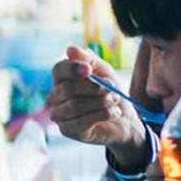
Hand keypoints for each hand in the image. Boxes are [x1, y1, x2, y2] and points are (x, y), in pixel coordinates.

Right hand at [48, 46, 148, 170]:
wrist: (124, 119)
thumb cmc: (110, 92)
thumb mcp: (104, 71)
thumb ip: (89, 59)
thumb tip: (70, 49)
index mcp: (62, 79)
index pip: (58, 70)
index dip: (72, 68)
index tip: (89, 70)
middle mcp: (56, 97)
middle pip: (67, 89)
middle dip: (94, 88)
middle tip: (111, 89)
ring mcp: (60, 115)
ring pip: (75, 106)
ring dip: (101, 102)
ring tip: (115, 100)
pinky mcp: (68, 131)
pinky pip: (82, 122)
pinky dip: (103, 115)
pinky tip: (114, 113)